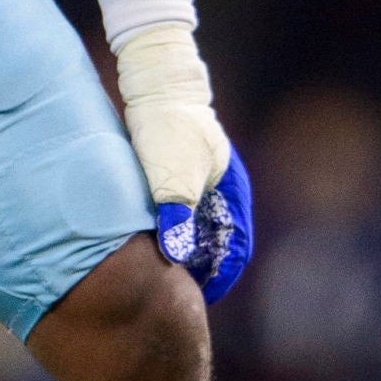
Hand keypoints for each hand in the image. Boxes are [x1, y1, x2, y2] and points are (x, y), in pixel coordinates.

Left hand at [115, 24, 253, 303]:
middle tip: (174, 295)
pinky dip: (168, 232)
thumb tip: (177, 257)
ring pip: (196, 230)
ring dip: (182, 252)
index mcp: (232, 193)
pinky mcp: (179, 173)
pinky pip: (178, 214)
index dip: (219, 279)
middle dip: (199, 271)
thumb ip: (177, 215)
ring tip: (159, 276)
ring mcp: (202, 181)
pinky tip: (145, 244)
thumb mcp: (171, 173)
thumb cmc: (166, 126)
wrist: (154, 80)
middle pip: (216, 244)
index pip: (236, 251)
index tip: (197, 299)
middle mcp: (221, 191)